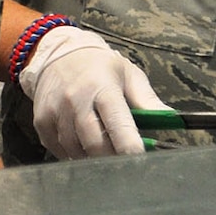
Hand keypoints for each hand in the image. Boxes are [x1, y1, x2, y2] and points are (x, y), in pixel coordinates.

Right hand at [19, 26, 168, 157]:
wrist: (56, 54)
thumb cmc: (99, 67)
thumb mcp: (128, 75)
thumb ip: (148, 101)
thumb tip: (173, 121)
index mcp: (103, 88)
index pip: (118, 124)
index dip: (129, 147)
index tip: (138, 159)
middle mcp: (76, 100)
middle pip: (95, 144)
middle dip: (112, 158)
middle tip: (122, 159)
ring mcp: (56, 112)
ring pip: (76, 151)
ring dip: (91, 157)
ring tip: (101, 148)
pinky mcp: (41, 121)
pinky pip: (59, 150)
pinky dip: (72, 153)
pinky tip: (81, 143)